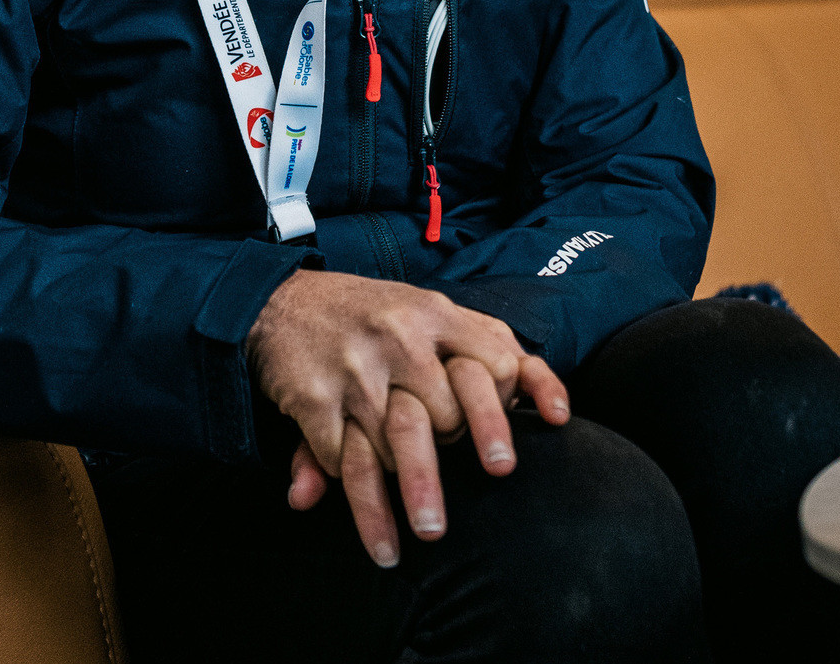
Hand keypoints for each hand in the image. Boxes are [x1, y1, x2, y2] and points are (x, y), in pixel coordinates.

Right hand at [246, 269, 568, 564]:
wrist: (281, 299)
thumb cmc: (373, 316)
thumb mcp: (428, 313)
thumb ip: (490, 349)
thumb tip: (559, 412)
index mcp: (434, 313)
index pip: (493, 362)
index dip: (503, 414)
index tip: (507, 465)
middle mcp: (399, 335)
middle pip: (445, 416)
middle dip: (447, 464)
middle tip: (448, 516)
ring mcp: (356, 366)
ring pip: (394, 446)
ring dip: (402, 497)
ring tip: (415, 540)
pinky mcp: (314, 394)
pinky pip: (344, 456)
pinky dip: (354, 487)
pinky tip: (362, 509)